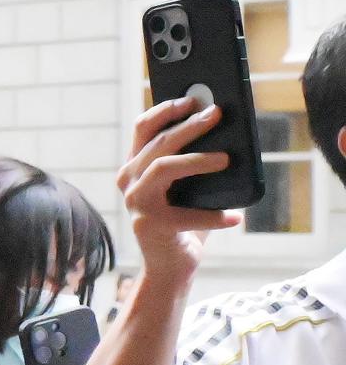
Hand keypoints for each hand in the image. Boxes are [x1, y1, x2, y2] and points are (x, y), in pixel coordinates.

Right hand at [117, 98, 242, 294]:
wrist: (170, 266)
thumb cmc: (184, 222)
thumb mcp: (187, 188)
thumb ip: (194, 164)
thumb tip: (227, 134)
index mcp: (135, 168)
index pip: (144, 129)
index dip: (166, 110)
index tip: (193, 98)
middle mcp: (129, 182)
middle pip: (157, 143)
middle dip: (189, 126)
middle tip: (216, 114)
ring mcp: (135, 203)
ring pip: (163, 167)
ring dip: (197, 159)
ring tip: (226, 158)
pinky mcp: (149, 225)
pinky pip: (186, 213)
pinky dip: (213, 216)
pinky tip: (234, 218)